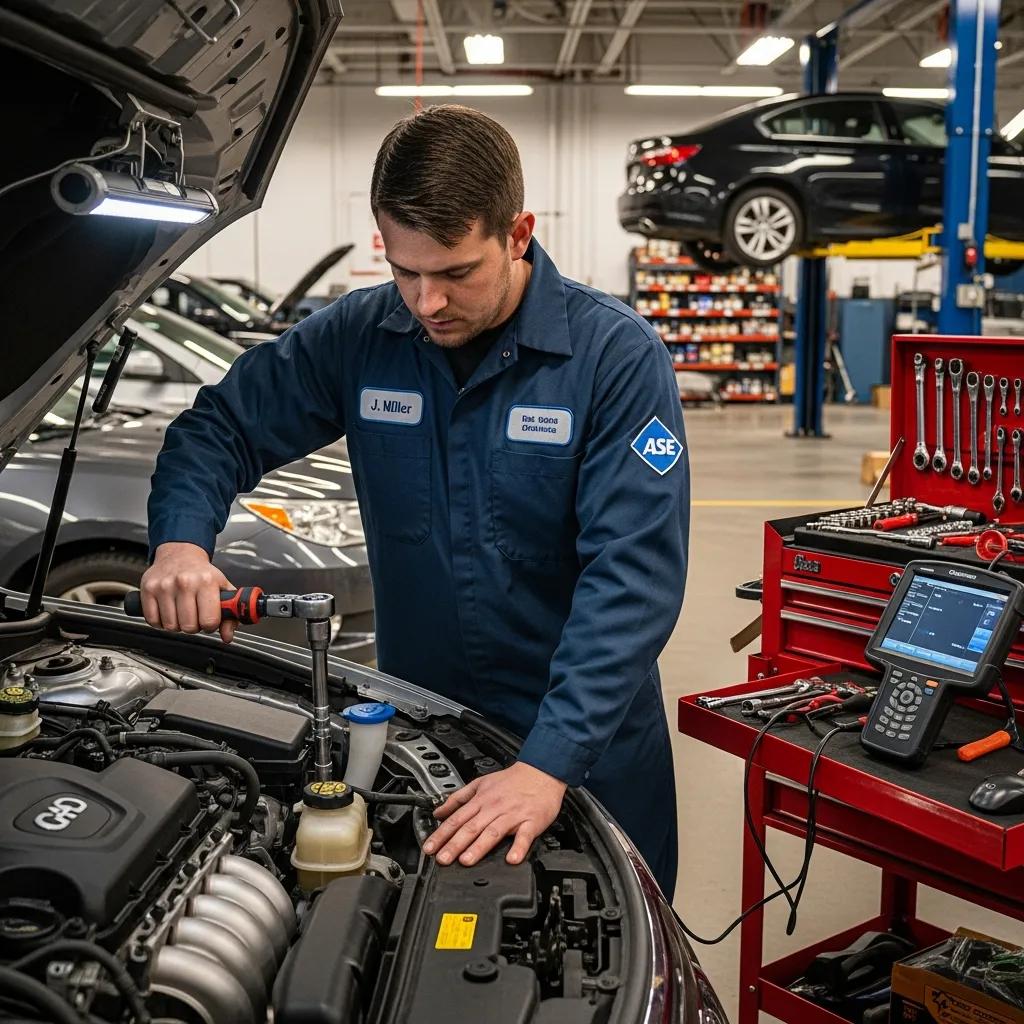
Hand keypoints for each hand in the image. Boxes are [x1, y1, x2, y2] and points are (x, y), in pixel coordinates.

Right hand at [140, 542, 236, 642]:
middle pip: (189, 626)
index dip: (210, 626)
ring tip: (181, 612)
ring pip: (171, 626)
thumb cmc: (202, 573)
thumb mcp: (222, 588)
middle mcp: (185, 582)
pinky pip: (153, 620)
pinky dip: (160, 622)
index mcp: (207, 581)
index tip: (208, 620)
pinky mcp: (148, 589)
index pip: (209, 620)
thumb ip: (230, 614)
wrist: (180, 554)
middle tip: (195, 616)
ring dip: (177, 624)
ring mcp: (164, 585)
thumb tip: (228, 636)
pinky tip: (168, 611)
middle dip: (193, 626)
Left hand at [423, 762, 566, 867]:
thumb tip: (438, 811)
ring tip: (466, 860)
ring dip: (479, 847)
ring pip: (493, 832)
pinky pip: (524, 836)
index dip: (441, 834)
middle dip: (454, 844)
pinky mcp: (532, 821)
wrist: (542, 772)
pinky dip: (518, 847)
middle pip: (471, 827)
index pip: (456, 819)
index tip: (430, 848)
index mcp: (481, 800)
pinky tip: (512, 858)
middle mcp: (494, 808)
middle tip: (442, 859)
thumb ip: (458, 798)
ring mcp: (513, 815)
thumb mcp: (480, 783)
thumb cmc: (512, 781)